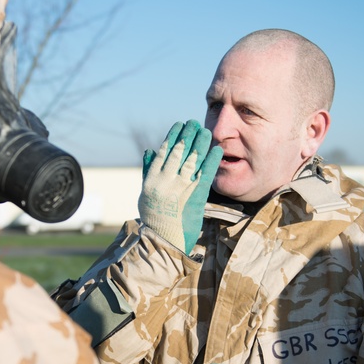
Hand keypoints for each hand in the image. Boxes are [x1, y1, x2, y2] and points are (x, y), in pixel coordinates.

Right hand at [139, 120, 222, 252]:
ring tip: (206, 131)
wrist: (162, 240)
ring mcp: (181, 188)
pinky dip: (212, 161)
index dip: (174, 135)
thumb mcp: (145, 193)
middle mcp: (167, 181)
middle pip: (180, 151)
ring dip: (201, 143)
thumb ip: (147, 171)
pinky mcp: (196, 197)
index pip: (165, 151)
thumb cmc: (154, 218)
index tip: (180, 124)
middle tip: (195, 122)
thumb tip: (149, 151)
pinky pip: (206, 175)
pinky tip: (217, 150)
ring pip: (193, 160)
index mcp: (154, 178)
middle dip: (188, 134)